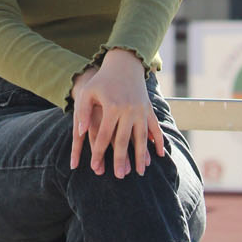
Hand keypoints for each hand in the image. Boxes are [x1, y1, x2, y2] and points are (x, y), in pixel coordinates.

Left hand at [70, 50, 165, 178]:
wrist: (124, 64)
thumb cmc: (102, 81)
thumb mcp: (88, 93)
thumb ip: (82, 112)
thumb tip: (81, 132)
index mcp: (112, 106)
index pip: (104, 135)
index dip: (99, 152)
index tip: (95, 167)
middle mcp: (128, 109)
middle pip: (124, 140)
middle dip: (122, 160)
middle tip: (120, 177)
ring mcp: (141, 110)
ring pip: (142, 137)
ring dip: (142, 155)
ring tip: (140, 172)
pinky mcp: (149, 109)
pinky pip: (155, 128)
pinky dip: (159, 141)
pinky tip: (160, 155)